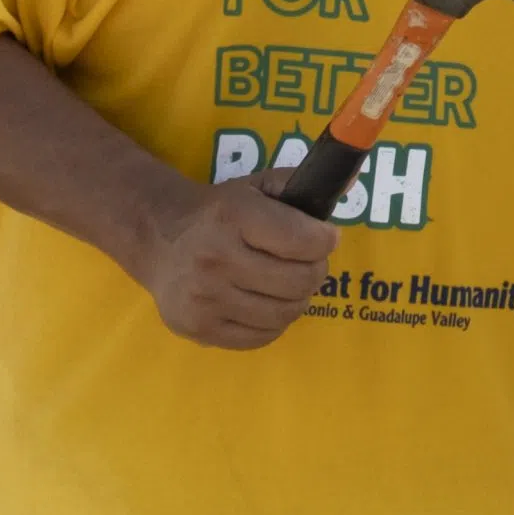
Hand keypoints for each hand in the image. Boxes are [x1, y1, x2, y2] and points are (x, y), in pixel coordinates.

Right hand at [124, 175, 338, 347]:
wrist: (158, 237)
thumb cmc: (218, 211)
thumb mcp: (255, 186)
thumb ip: (301, 183)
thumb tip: (354, 177)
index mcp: (232, 216)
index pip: (304, 241)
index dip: (325, 240)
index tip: (324, 236)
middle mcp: (215, 259)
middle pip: (300, 282)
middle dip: (315, 270)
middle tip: (308, 261)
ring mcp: (204, 299)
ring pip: (285, 314)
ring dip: (297, 298)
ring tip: (287, 282)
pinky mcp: (199, 329)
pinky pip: (262, 337)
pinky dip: (274, 322)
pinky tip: (265, 301)